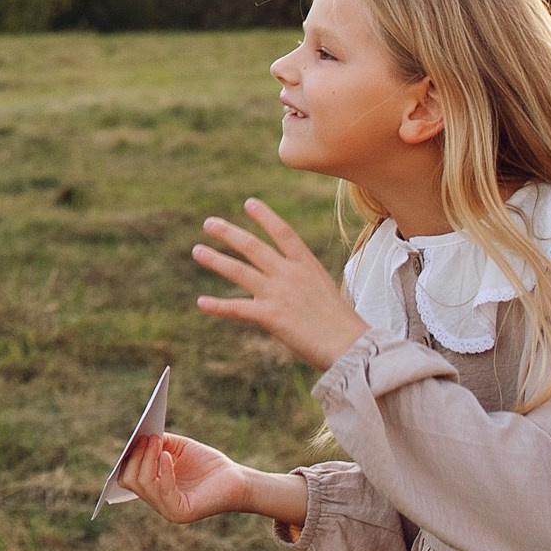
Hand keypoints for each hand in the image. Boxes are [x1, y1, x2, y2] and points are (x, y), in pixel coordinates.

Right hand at [119, 433, 307, 528]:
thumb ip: (159, 443)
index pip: (127, 477)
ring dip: (147, 459)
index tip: (134, 439)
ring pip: (141, 483)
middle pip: (129, 480)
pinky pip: (162, 489)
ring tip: (157, 441)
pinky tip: (167, 456)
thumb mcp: (179, 449)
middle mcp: (157, 502)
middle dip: (136, 456)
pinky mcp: (180, 512)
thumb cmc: (210, 465)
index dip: (127, 457)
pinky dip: (162, 470)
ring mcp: (167, 510)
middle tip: (147, 438)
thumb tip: (140, 437)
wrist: (238, 480)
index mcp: (154, 489)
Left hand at [193, 197, 368, 370]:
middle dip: (229, 233)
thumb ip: (305, 284)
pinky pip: (237, 308)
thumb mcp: (325, 292)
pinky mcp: (270, 315)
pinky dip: (218, 306)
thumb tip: (291, 286)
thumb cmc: (344, 326)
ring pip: (239, 271)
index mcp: (308, 266)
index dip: (265, 217)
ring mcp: (278, 293)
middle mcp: (290, 274)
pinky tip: (201, 303)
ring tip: (197, 250)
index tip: (249, 203)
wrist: (353, 347)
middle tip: (209, 222)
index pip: (283, 233)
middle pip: (254, 247)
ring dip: (215, 260)